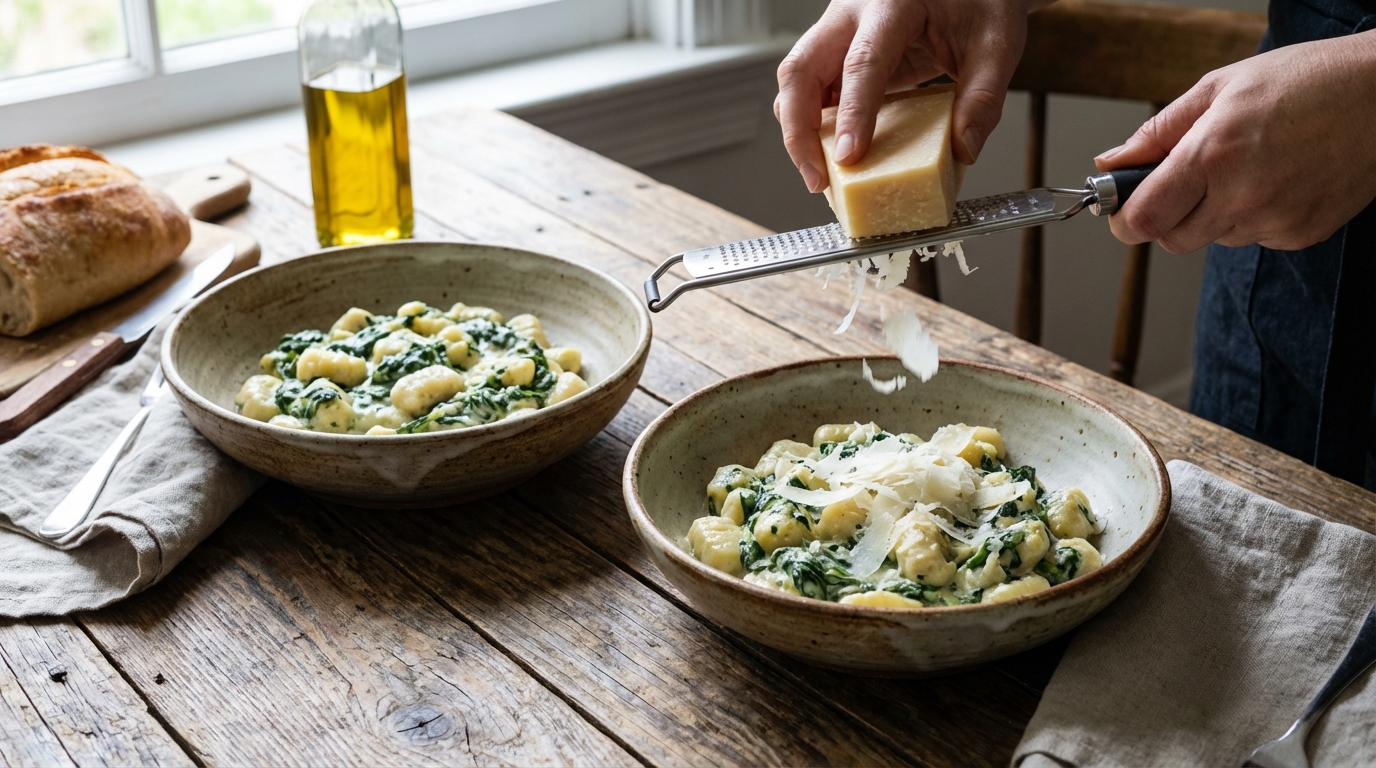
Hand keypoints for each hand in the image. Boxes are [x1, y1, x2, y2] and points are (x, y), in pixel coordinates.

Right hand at [774, 0, 1045, 192]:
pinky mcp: (837, 48)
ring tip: (822, 173)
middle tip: (819, 178)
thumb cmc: (979, 2)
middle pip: (801, 70)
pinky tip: (828, 150)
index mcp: (892, 3)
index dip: (851, 114)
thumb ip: (983, 98)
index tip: (848, 157)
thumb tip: (963, 149)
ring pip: (796, 80)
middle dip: (800, 131)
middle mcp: (853, 11)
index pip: (861, 62)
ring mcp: (838, 28)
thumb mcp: (996, 46)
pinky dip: (812, 122)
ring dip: (800, 130)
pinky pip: (810, 86)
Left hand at [1096, 30, 1375, 253]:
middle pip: (1172, 239)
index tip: (1122, 208)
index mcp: (1212, 155)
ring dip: (1214, 213)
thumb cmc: (1305, 80)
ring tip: (1247, 167)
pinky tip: (1277, 178)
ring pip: (1214, 238)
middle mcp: (1242, 195)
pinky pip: (1254, 238)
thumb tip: (1111, 164)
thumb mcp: (1219, 88)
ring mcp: (1275, 220)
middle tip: (1185, 181)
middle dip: (1167, 216)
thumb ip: (1158, 133)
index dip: (1124, 219)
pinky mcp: (1302, 234)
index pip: (1144, 220)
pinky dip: (1253, 216)